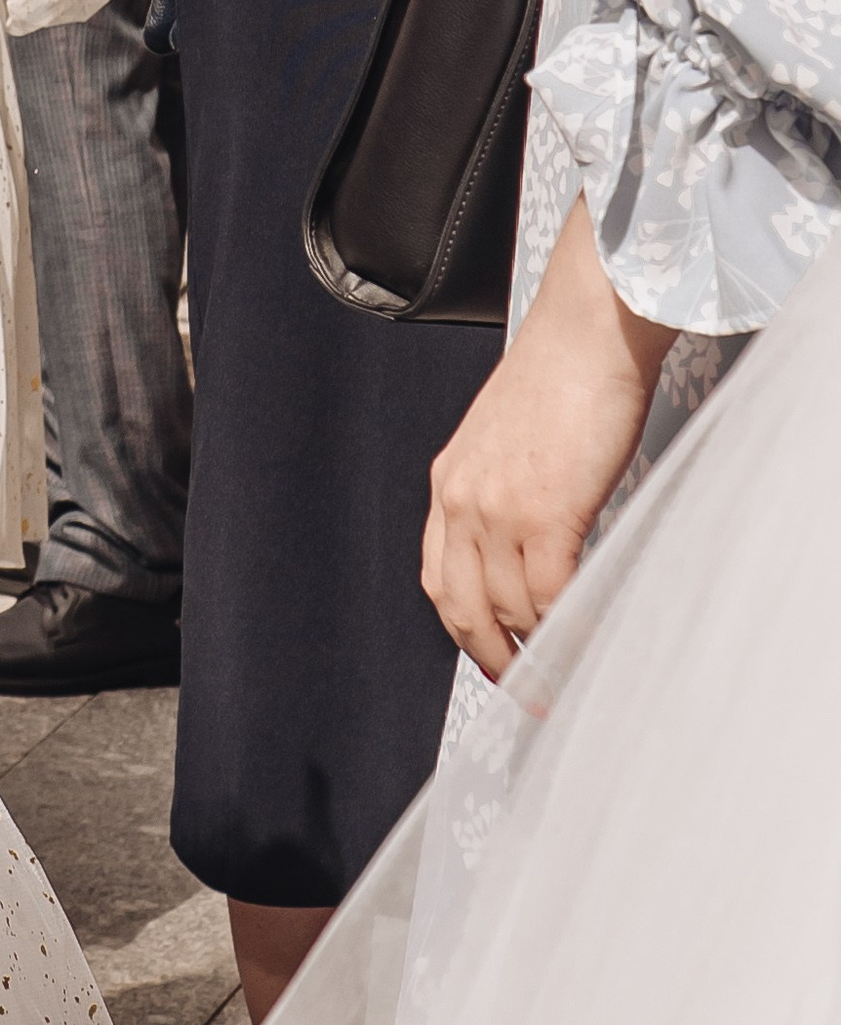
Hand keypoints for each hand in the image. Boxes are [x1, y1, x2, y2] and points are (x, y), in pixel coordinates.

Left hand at [422, 201, 675, 676]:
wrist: (586, 331)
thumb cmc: (562, 377)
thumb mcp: (507, 441)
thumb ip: (503, 493)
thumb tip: (530, 549)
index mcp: (448, 482)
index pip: (438, 578)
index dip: (464, 629)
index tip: (491, 658)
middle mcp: (461, 499)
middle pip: (463, 606)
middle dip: (493, 658)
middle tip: (524, 693)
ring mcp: (499, 507)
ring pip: (510, 606)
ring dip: (538, 649)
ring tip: (565, 673)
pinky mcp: (546, 510)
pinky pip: (550, 591)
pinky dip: (565, 624)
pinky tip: (583, 638)